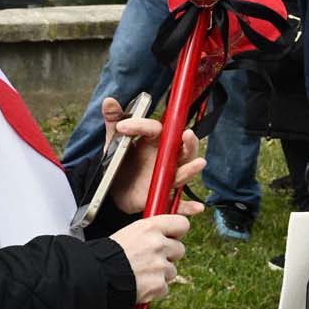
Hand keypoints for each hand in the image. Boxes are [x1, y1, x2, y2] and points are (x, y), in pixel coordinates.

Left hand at [103, 98, 205, 215]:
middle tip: (187, 135)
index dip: (141, 125)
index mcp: (154, 142)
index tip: (122, 128)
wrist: (114, 190)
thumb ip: (114, 121)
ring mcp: (167, 177)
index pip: (155, 129)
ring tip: (198, 163)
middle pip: (183, 149)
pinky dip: (188, 206)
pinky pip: (178, 203)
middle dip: (188, 143)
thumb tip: (109, 100)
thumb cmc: (120, 162)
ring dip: (191, 169)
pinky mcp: (164, 195)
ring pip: (183, 172)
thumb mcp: (115, 141)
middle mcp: (165, 158)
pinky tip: (197, 208)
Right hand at [110, 214, 190, 303]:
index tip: (173, 237)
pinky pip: (164, 287)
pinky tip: (139, 284)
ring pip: (172, 270)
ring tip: (139, 273)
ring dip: (160, 273)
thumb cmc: (107, 256)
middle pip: (180, 249)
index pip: (182, 224)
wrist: (93, 278)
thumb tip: (168, 235)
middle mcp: (157, 244)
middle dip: (168, 255)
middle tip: (149, 259)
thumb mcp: (128, 234)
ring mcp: (159, 266)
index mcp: (149, 228)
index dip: (178, 232)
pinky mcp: (158, 285)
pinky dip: (154, 289)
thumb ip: (150, 233)